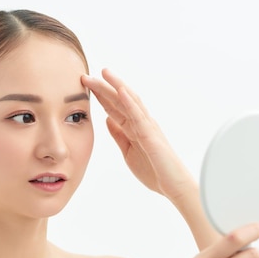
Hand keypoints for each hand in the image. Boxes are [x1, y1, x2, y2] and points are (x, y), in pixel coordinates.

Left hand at [81, 69, 194, 200]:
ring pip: (130, 101)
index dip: (100, 95)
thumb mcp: (128, 151)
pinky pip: (138, 116)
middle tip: (86, 75)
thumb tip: (108, 120)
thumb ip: (119, 135)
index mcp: (134, 128)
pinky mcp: (151, 135)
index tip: (85, 85)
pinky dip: (129, 102)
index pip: (114, 107)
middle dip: (103, 87)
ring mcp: (147, 127)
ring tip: (104, 73)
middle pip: (120, 100)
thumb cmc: (154, 170)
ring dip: (117, 86)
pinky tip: (121, 91)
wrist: (173, 185)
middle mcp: (141, 123)